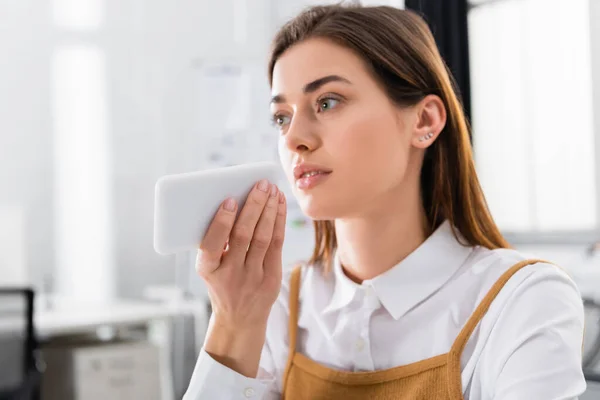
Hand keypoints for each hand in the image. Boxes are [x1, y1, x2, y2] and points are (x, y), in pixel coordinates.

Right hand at [196, 179, 286, 329]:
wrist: (239, 319)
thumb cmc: (221, 282)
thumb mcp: (210, 267)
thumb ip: (216, 240)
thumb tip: (233, 201)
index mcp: (208, 269)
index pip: (213, 244)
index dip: (221, 222)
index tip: (230, 200)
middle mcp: (230, 275)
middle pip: (244, 236)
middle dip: (254, 207)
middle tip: (261, 184)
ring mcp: (253, 278)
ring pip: (263, 238)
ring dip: (269, 210)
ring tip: (272, 189)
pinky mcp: (271, 278)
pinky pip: (276, 244)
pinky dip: (279, 221)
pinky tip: (279, 204)